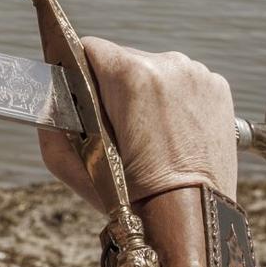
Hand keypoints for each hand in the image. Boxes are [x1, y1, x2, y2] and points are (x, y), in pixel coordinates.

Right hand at [39, 37, 238, 208]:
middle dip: (115, 86)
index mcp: (130, 75)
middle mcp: (168, 65)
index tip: (82, 94)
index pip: (89, 48)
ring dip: (146, 93)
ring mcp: (198, 75)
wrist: (192, 218)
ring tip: (148, 133)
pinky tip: (172, 131)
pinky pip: (184, 83)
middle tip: (116, 126)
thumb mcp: (72, 164)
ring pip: (155, 70)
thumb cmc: (134, 195)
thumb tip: (47, 97)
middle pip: (124, 59)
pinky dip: (176, 102)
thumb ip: (50, 123)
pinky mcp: (218, 88)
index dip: (79, 70)